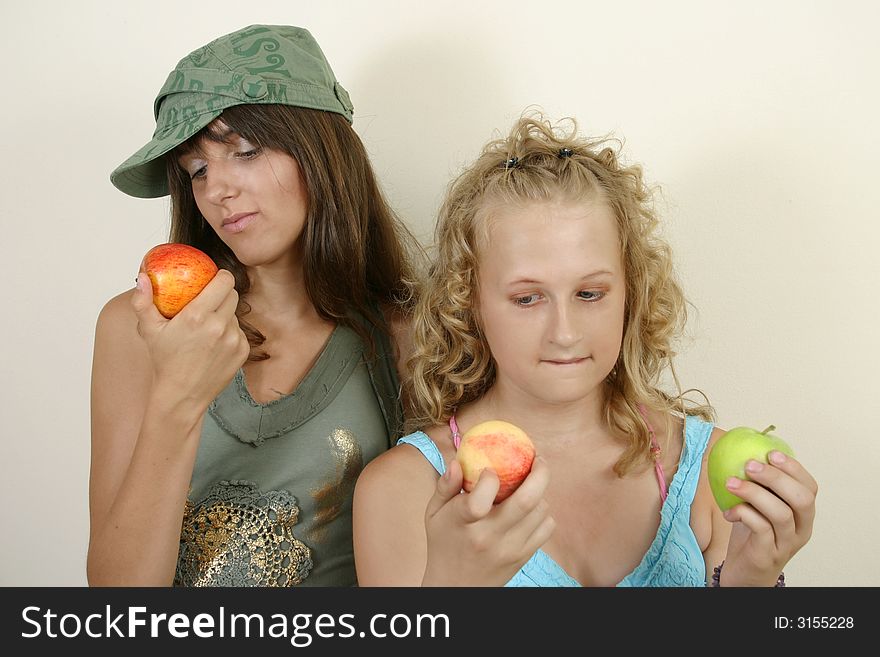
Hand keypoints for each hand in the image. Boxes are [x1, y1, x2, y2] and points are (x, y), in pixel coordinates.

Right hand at [132, 270, 249, 412]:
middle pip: (232, 294)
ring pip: (235, 315)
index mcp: (197, 316)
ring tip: (207, 327)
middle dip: (223, 294)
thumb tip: (142, 277)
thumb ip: (143, 301)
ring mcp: (234, 339)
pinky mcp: (242, 351)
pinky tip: (214, 344)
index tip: (215, 278)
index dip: (221, 276)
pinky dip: (230, 334)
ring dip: (225, 315)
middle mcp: (219, 326)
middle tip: (210, 300)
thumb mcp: (149, 330)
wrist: (182, 395)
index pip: (224, 281)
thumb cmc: (165, 361)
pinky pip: (240, 332)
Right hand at [420, 457, 554, 585]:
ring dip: (540, 493)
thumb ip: (445, 486)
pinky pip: (547, 527)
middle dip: (539, 473)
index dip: (489, 477)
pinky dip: (543, 513)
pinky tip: (530, 509)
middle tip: (538, 459)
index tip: (490, 468)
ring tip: (529, 485)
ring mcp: (510, 548)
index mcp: (464, 524)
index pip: (480, 499)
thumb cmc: (444, 543)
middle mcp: (489, 537)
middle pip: (526, 500)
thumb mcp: (434, 514)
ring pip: (541, 511)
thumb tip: (457, 461)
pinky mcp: (523, 556)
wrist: (456, 588)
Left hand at [720, 450, 817, 585]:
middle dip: (776, 477)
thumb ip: (757, 485)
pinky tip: (729, 511)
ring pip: (780, 513)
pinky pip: (760, 529)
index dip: (794, 468)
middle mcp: (801, 529)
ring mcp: (786, 544)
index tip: (771, 453)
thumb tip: (739, 450)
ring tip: (731, 483)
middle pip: (800, 499)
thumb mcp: (757, 507)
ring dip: (754, 493)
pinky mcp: (768, 554)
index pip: (810, 488)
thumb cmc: (752, 535)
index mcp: (803, 514)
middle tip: (749, 465)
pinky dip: (744, 514)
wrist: (745, 573)